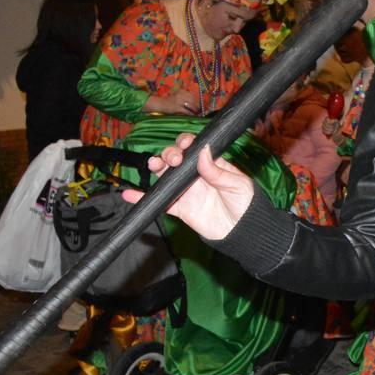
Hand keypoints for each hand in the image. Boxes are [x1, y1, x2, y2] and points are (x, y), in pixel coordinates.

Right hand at [121, 132, 254, 240]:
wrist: (241, 231)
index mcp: (210, 164)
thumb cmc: (245, 204)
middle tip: (173, 159)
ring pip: (164, 174)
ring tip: (153, 165)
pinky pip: (159, 201)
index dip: (186, 143)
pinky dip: (142, 198)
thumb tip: (203, 152)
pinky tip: (129, 194)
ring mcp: (185, 190)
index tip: (184, 145)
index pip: (194, 148)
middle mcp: (195, 175)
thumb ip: (218, 171)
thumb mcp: (237, 185)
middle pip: (175, 157)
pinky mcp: (179, 207)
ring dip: (156, 167)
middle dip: (170, 153)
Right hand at [144, 89, 198, 114]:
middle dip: (196, 105)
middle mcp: (181, 95)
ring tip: (196, 112)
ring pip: (191, 106)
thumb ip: (184, 95)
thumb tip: (194, 99)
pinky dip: (190, 114)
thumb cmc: (168, 100)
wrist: (159, 103)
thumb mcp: (176, 94)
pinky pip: (186, 111)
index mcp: (181, 91)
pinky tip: (192, 115)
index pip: (192, 95)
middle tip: (198, 109)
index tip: (197, 103)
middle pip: (193, 100)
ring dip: (194, 110)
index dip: (196, 100)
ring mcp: (179, 101)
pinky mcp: (177, 108)